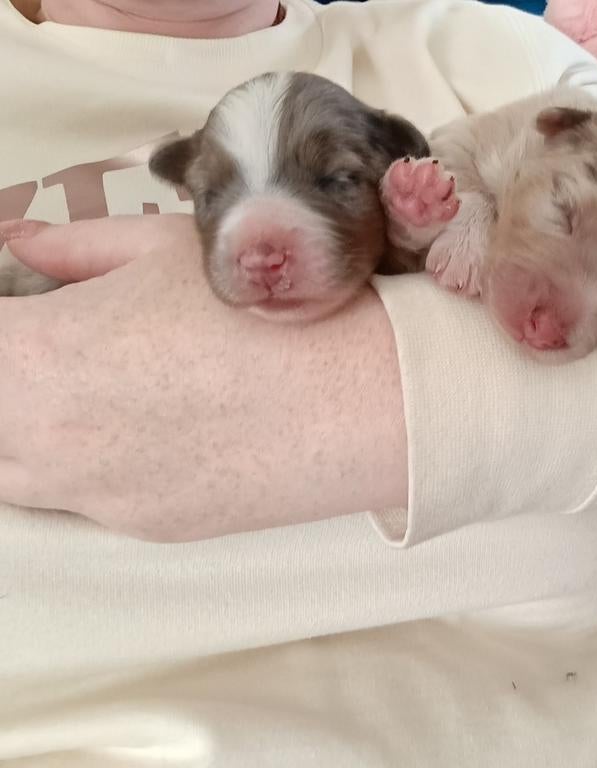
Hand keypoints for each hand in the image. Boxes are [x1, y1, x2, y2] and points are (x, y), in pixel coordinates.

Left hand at [0, 215, 406, 540]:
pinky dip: (87, 461)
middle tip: (44, 344)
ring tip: (90, 383)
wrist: (367, 395)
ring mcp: (97, 498)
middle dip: (11, 375)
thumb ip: (72, 247)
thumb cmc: (273, 313)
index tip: (16, 307)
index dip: (0, 316)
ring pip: (12, 472)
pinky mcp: (148, 526)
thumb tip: (22, 241)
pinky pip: (82, 498)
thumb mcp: (165, 250)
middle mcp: (49, 443)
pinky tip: (145, 420)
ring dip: (27, 427)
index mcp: (37, 358)